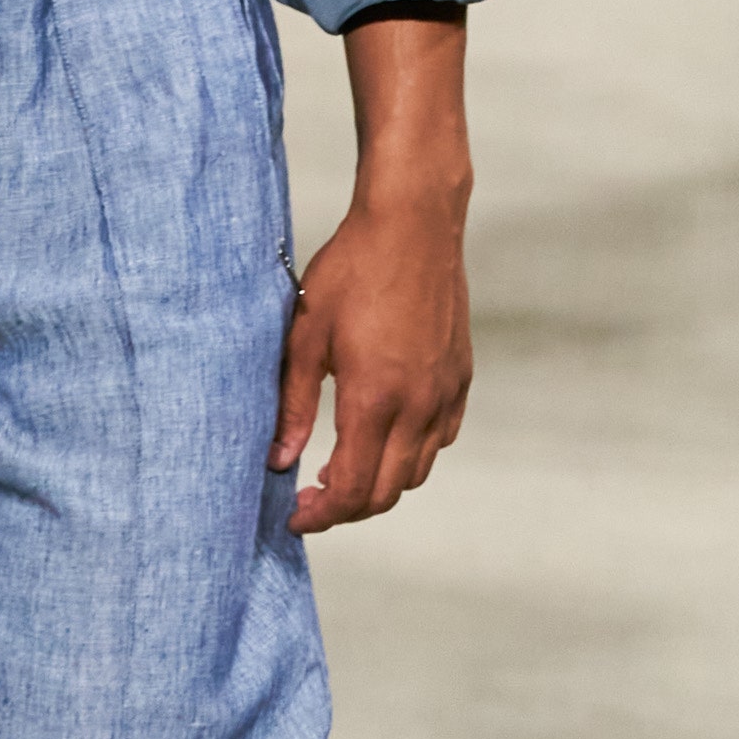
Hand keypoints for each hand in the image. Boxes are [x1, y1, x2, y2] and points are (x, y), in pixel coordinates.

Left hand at [272, 184, 472, 530]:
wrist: (413, 223)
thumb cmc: (352, 270)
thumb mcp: (304, 335)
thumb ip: (292, 404)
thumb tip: (278, 461)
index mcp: (375, 398)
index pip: (351, 489)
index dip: (321, 515)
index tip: (295, 515)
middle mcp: (418, 405)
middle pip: (385, 493)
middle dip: (345, 509)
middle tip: (311, 499)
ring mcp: (445, 392)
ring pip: (416, 471)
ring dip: (378, 484)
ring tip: (340, 468)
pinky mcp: (460, 377)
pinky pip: (440, 438)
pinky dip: (410, 454)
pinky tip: (382, 434)